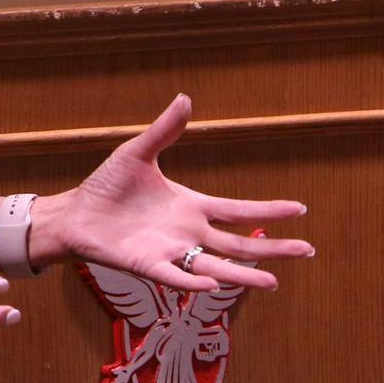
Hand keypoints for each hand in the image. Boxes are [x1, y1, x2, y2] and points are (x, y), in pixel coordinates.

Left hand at [47, 94, 313, 291]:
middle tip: (308, 250)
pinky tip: (213, 284)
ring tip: (273, 281)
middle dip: (274, 248)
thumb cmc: (107, 186)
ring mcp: (171, 252)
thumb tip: (185, 98)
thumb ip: (165, 131)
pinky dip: (192, 281)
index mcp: (191, 207)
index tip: (301, 209)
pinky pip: (175, 277)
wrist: (75, 213)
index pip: (239, 211)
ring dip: (243, 274)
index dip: (268, 210)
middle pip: (239, 244)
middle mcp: (188, 233)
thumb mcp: (138, 153)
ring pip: (216, 266)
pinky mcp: (147, 266)